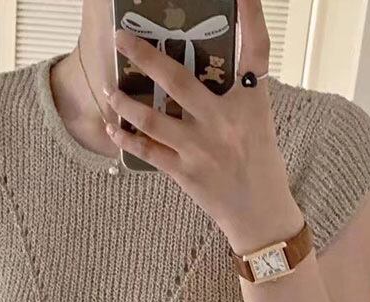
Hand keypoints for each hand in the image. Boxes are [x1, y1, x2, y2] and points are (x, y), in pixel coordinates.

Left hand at [105, 0, 304, 252]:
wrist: (260, 214)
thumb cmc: (260, 165)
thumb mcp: (257, 122)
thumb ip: (234, 95)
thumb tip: (202, 69)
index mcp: (250, 104)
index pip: (254, 52)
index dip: (250, 17)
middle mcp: (224, 122)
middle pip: (180, 81)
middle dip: (146, 56)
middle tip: (121, 39)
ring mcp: (201, 149)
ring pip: (154, 119)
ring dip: (126, 102)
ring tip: (109, 88)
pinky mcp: (186, 174)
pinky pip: (149, 152)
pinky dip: (127, 139)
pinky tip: (111, 128)